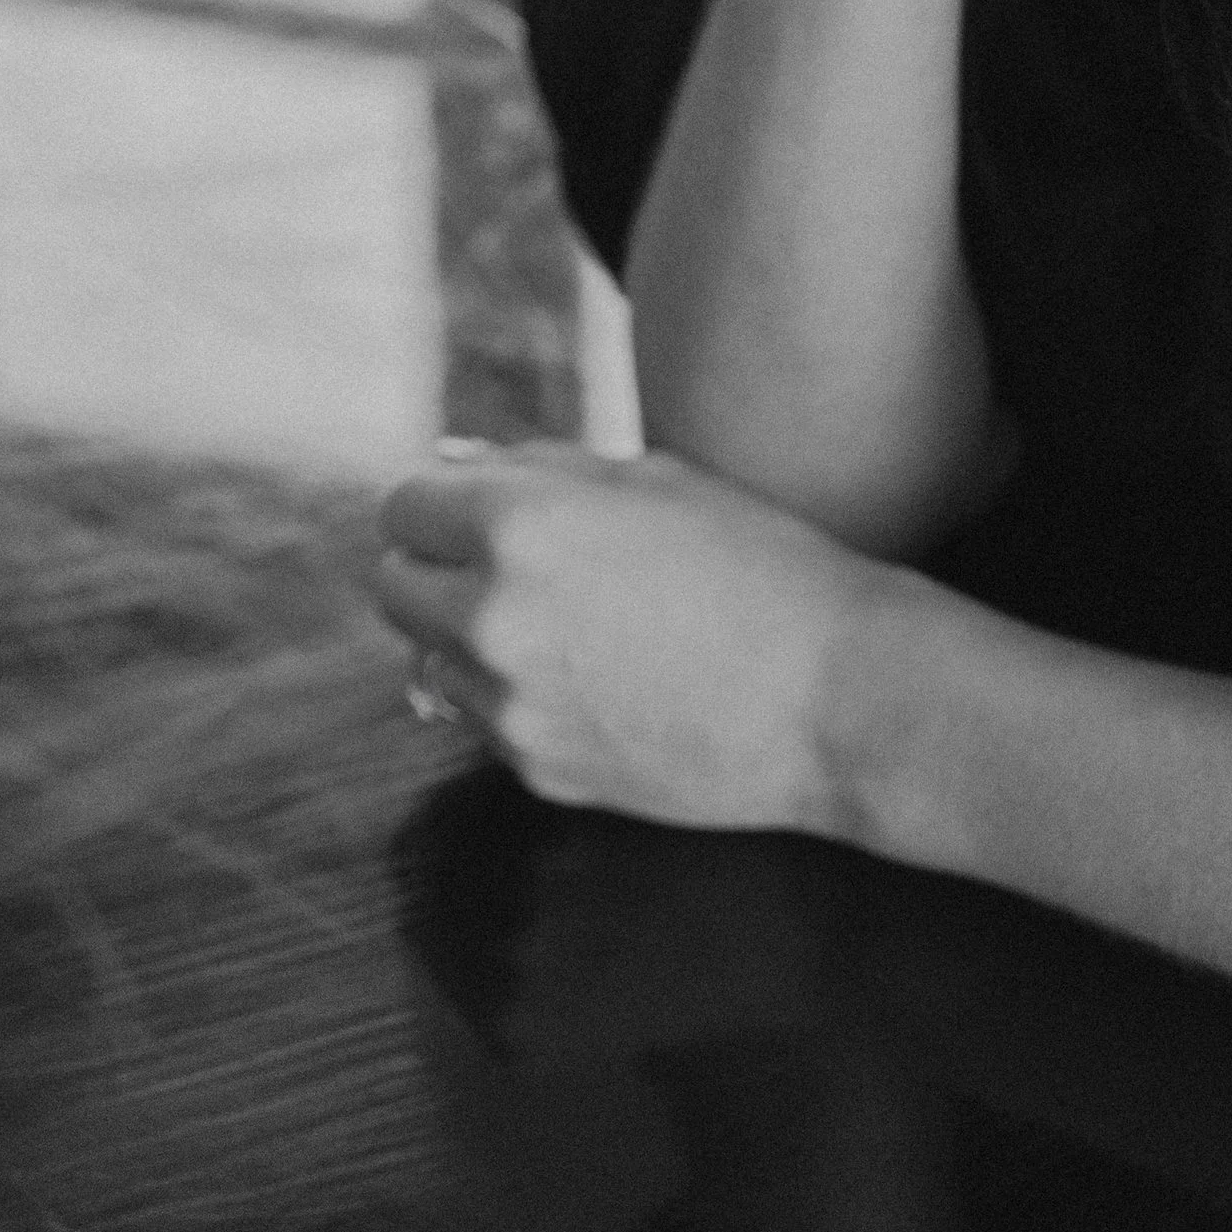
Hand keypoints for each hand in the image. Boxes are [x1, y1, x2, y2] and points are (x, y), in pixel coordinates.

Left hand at [374, 440, 861, 830]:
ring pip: (428, 661)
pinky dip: (515, 696)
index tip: (477, 511)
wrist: (838, 698)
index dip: (442, 502)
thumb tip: (452, 462)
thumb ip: (541, 467)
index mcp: (520, 524)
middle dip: (436, 567)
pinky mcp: (536, 769)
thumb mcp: (658, 480)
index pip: (405, 506)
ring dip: (469, 637)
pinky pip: (483, 721)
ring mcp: (509, 705)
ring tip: (568, 628)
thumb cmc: (765, 567)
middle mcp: (493, 617)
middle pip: (393, 587)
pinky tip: (598, 682)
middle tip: (512, 566)